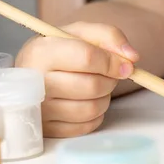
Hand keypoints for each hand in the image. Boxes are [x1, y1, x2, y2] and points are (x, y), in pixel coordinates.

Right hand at [15, 22, 138, 137]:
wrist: (30, 76)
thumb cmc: (60, 52)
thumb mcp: (80, 34)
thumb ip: (108, 36)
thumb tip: (132, 57)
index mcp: (41, 51)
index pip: (87, 57)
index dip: (113, 62)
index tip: (126, 66)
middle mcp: (35, 82)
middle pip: (92, 86)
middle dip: (110, 81)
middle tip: (108, 76)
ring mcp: (40, 109)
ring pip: (92, 108)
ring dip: (104, 98)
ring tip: (96, 87)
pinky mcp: (48, 129)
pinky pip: (87, 126)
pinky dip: (96, 115)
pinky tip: (87, 101)